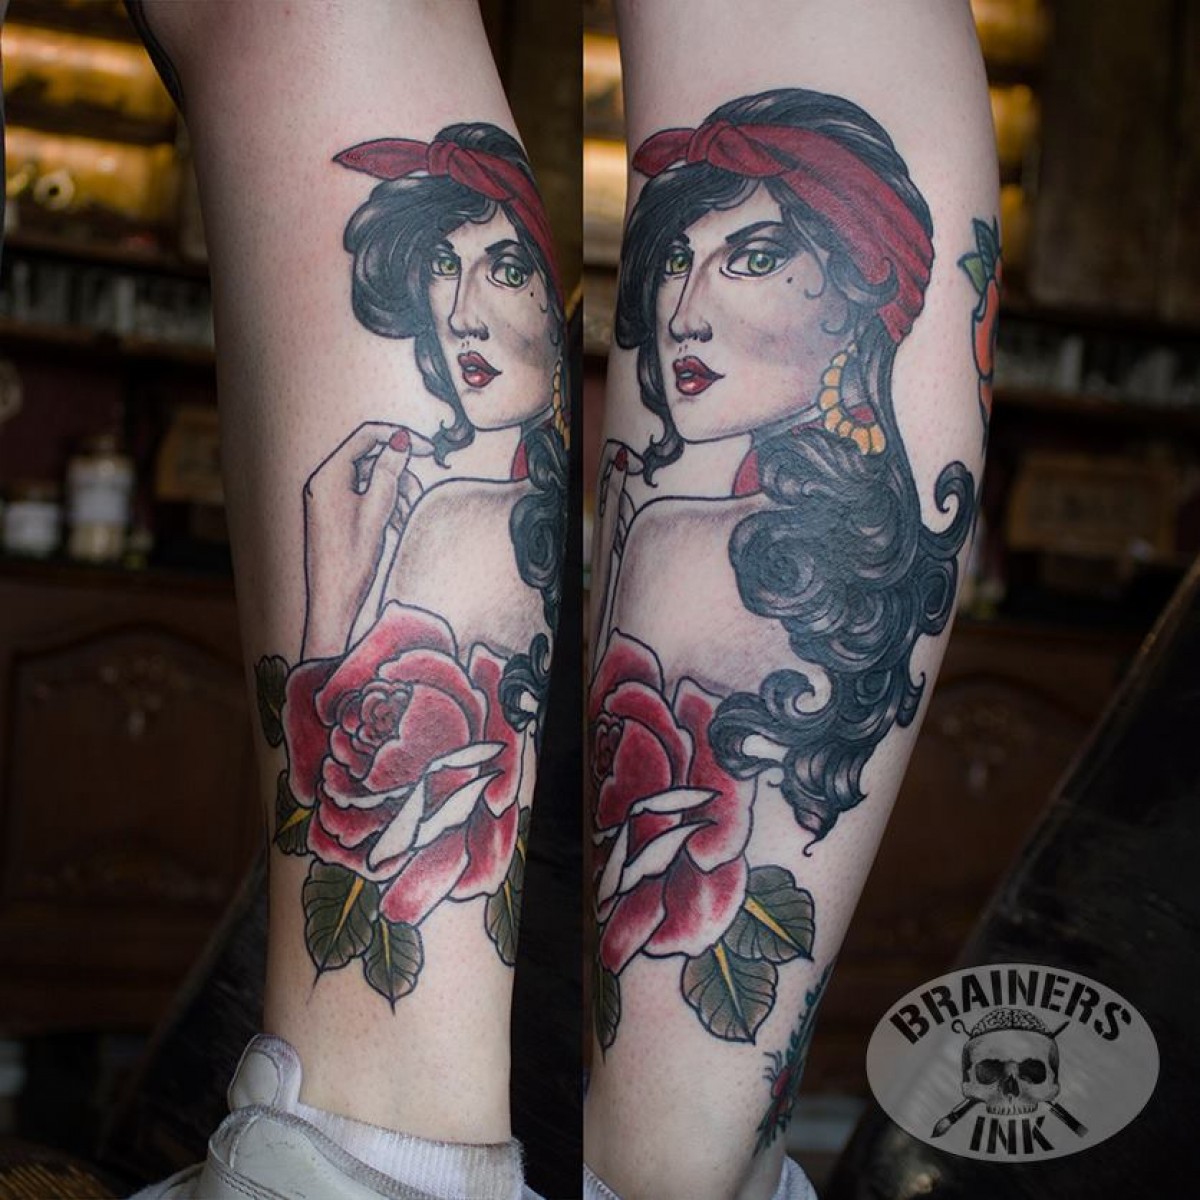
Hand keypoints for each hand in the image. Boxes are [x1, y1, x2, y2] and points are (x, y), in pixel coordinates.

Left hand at [301, 422, 425, 658]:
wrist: (333, 601)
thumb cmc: (352, 559)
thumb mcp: (377, 511)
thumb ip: (389, 471)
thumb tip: (400, 439)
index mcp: (329, 476)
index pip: (366, 437)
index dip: (398, 438)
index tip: (428, 448)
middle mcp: (322, 481)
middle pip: (368, 457)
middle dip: (397, 472)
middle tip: (416, 495)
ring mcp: (326, 497)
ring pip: (368, 477)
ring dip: (393, 490)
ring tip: (405, 515)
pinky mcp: (332, 512)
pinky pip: (361, 494)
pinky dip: (382, 503)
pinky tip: (393, 524)